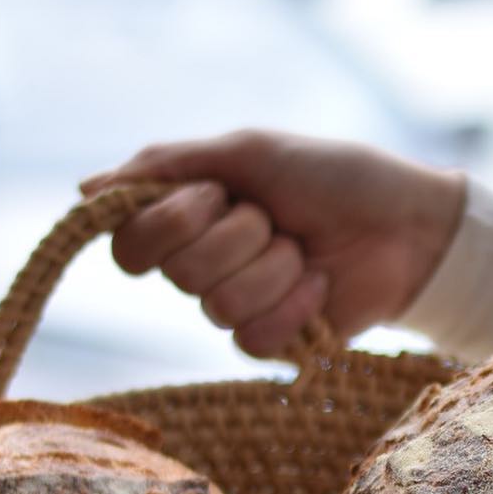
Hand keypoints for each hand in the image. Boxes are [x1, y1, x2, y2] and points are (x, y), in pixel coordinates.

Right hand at [79, 130, 465, 356]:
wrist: (407, 223)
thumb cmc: (333, 176)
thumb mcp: (249, 152)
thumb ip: (167, 166)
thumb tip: (85, 190)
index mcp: (189, 216)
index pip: (130, 244)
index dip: (167, 224)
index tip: (213, 195)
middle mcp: (205, 264)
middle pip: (177, 274)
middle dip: (237, 235)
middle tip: (275, 216)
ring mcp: (239, 304)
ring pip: (218, 306)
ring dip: (274, 266)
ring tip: (304, 248)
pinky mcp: (275, 341)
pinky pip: (255, 337)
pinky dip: (295, 303)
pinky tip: (320, 285)